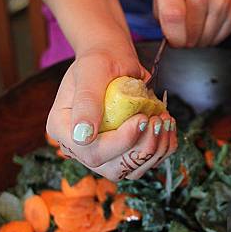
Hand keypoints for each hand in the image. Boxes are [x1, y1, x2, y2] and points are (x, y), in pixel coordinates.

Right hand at [46, 43, 177, 179]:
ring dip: (156, 149)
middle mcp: (80, 147)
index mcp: (62, 129)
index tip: (142, 119)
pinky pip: (146, 163)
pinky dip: (163, 147)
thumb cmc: (100, 60)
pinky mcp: (124, 152)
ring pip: (132, 171)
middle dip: (141, 149)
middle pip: (112, 169)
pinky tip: (167, 124)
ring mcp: (104, 153)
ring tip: (164, 120)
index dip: (120, 142)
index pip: (90, 152)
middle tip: (157, 120)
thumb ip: (86, 101)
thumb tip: (82, 136)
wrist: (114, 60)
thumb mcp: (92, 72)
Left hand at [151, 0, 230, 46]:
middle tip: (182, 28)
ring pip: (205, 41)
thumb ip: (160, 13)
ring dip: (198, 40)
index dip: (172, 37)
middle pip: (190, 37)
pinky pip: (219, 39)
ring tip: (195, 23)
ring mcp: (221, 2)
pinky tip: (207, 23)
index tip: (172, 37)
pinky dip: (211, 37)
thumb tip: (170, 39)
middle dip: (184, 40)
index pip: (173, 19)